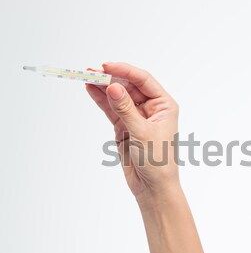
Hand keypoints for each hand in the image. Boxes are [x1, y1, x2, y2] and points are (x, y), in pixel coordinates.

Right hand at [86, 62, 179, 204]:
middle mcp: (151, 108)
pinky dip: (101, 100)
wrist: (153, 186)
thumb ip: (125, 109)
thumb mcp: (142, 132)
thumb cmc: (158, 160)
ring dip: (103, 87)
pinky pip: (111, 109)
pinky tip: (90, 89)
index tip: (106, 66)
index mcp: (164, 105)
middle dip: (111, 77)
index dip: (125, 71)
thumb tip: (112, 86)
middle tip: (91, 71)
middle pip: (129, 86)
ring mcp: (136, 117)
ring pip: (118, 97)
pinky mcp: (124, 126)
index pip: (144, 80)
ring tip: (85, 76)